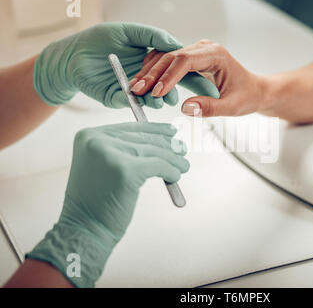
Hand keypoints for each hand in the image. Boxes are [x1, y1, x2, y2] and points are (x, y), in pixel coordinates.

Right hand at [26, 122, 188, 286]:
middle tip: (182, 150)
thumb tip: (161, 140)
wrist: (84, 229)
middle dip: (168, 145)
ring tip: (183, 166)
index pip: (130, 128)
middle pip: (144, 138)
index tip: (171, 132)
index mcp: (89, 136)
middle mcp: (97, 140)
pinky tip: (174, 177)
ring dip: (173, 160)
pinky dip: (171, 171)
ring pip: (154, 152)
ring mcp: (111, 154)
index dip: (155, 130)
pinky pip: (159, 165)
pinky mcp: (126, 170)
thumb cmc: (96, 201)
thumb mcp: (103, 165)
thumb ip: (125, 149)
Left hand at [33, 22, 217, 108]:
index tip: (211, 86)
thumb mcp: (128, 32)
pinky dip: (141, 102)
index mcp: (152, 60)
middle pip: (170, 86)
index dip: (195, 78)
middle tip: (191, 97)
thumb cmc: (98, 40)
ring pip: (154, 97)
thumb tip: (176, 44)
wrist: (70, 55)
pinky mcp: (119, 99)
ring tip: (164, 99)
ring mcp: (134, 89)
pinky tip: (146, 100)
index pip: (179, 69)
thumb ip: (152, 36)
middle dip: (181, 93)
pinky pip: (133, 103)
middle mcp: (147, 76)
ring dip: (161, 99)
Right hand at [129, 40, 264, 116]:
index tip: (156, 92)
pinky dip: (155, 72)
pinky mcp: (191, 59)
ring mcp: (196, 52)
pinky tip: (145, 84)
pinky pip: (169, 62)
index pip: (185, 60)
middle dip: (153, 74)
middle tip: (136, 90)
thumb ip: (210, 108)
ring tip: (135, 88)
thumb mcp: (232, 107)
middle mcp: (204, 48)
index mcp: (215, 55)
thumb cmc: (246, 96)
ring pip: (166, 57)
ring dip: (150, 72)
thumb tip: (185, 108)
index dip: (168, 76)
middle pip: (171, 56)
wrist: (254, 90)